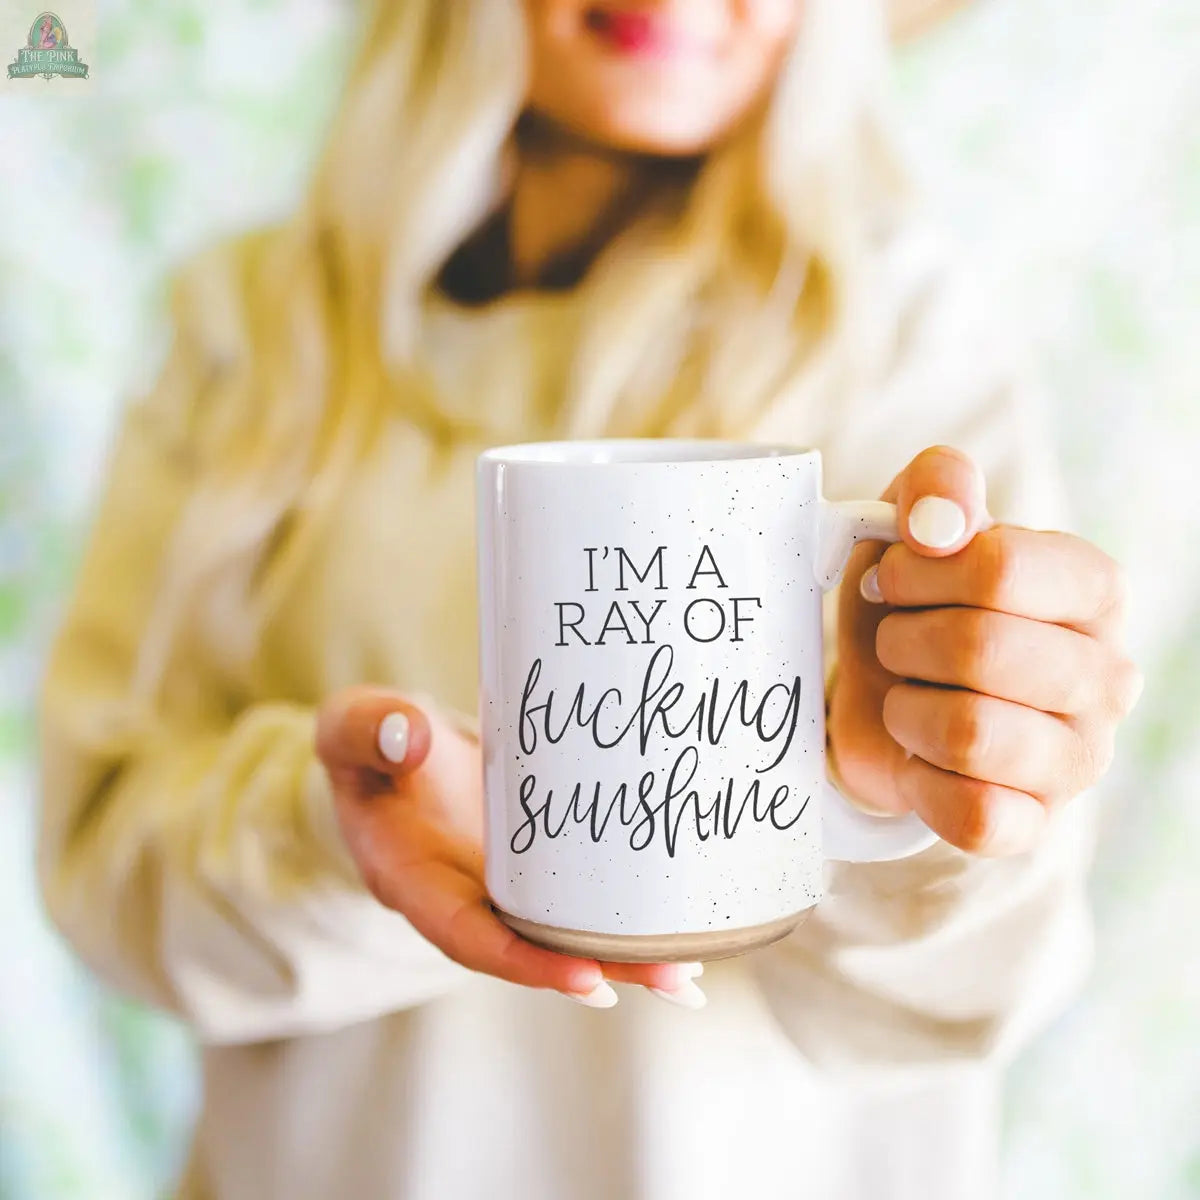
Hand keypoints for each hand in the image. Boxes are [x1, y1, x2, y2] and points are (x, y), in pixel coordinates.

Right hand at [315, 687, 705, 1007]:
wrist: (388, 752)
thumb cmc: (368, 744)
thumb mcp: (352, 728)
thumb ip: (368, 731)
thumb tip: (408, 736)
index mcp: (412, 879)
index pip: (467, 935)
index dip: (524, 961)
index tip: (585, 978)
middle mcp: (460, 897)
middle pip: (530, 948)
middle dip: (602, 968)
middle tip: (674, 975)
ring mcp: (499, 885)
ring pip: (560, 933)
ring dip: (625, 956)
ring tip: (688, 968)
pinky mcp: (530, 866)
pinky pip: (573, 899)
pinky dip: (619, 919)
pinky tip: (675, 929)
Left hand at [828, 446, 1142, 855]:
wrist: (876, 695)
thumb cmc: (911, 603)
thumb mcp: (912, 528)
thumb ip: (934, 489)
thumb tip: (939, 519)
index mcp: (1090, 587)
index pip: (999, 566)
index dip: (917, 571)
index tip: (892, 579)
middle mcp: (1106, 674)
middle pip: (980, 648)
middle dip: (903, 640)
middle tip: (895, 641)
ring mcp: (1080, 758)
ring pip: (971, 734)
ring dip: (906, 709)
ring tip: (908, 697)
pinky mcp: (1036, 823)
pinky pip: (970, 814)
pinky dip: (918, 782)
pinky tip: (919, 758)